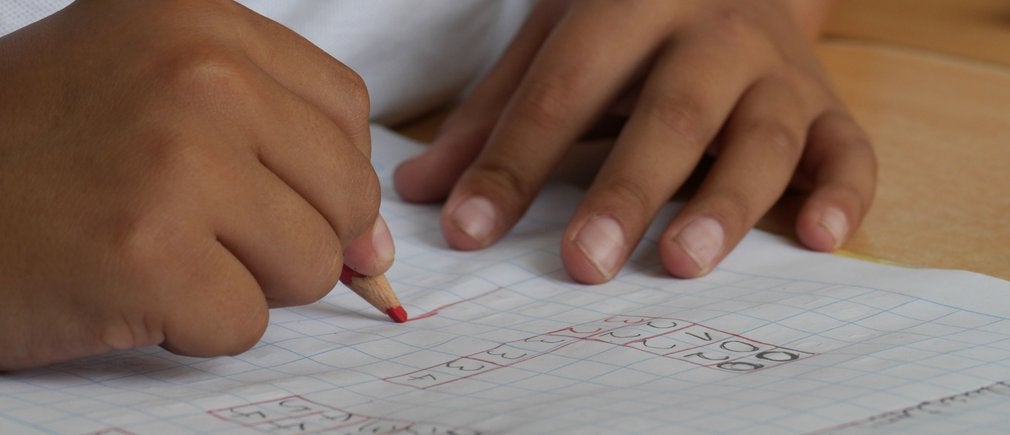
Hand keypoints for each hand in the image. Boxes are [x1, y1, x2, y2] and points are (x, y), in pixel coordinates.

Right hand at [0, 0, 389, 369]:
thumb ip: (279, 148)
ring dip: (246, 282)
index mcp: (202, 20)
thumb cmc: (39, 152)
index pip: (346, 112)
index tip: (285, 201)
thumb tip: (378, 246)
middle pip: (347, 193)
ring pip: (311, 264)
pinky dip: (195, 327)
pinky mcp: (148, 254)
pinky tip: (128, 287)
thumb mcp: (158, 96)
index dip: (327, 174)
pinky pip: (247, 323)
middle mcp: (198, 74)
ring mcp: (176, 162)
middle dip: (294, 236)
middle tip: (205, 232)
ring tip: (161, 252)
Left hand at [394, 0, 874, 282]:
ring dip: (726, 203)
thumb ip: (493, 114)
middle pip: (671, 112)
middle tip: (584, 263)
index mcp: (631, 3)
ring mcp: (778, 70)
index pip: (563, 89)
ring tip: (683, 262)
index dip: (513, 162)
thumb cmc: (630, 19)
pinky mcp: (828, 106)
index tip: (469, 231)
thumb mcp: (556, 40)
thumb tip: (421, 191)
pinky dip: (843, 194)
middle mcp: (712, 32)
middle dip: (626, 190)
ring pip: (763, 136)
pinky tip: (820, 239)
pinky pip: (849, 150)